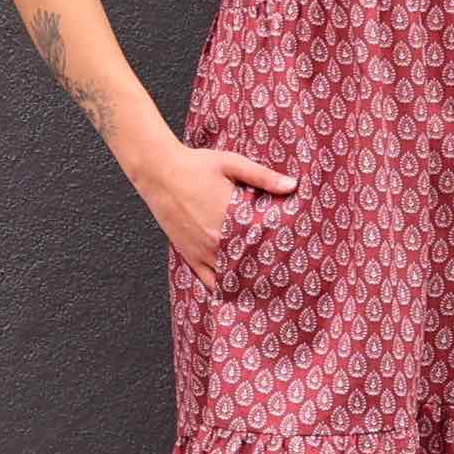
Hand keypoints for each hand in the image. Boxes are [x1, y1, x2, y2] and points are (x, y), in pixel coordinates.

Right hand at [140, 137, 297, 295]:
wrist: (159, 171)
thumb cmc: (195, 166)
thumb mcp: (233, 164)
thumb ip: (264, 177)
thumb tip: (292, 186)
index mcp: (231, 218)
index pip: (264, 243)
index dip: (280, 251)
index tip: (293, 257)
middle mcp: (216, 241)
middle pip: (249, 262)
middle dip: (266, 267)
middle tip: (285, 274)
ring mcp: (201, 251)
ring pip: (230, 275)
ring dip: (246, 277)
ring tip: (265, 283)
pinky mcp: (189, 255)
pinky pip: (208, 280)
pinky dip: (223, 286)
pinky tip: (236, 289)